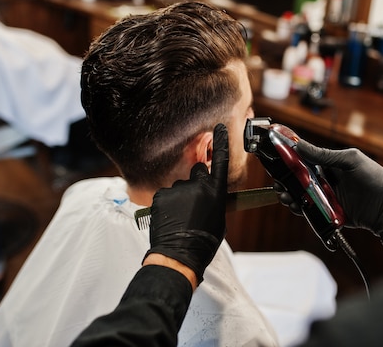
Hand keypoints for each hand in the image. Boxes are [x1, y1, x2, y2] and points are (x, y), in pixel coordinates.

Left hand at [145, 123, 228, 283]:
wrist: (180, 255)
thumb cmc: (204, 242)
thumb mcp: (218, 219)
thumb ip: (213, 200)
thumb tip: (206, 195)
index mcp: (216, 191)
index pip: (220, 161)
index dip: (221, 142)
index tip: (219, 128)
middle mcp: (197, 186)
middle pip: (197, 172)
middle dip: (195, 182)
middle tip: (193, 203)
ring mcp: (177, 190)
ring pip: (179, 187)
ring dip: (179, 198)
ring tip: (180, 219)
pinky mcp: (160, 195)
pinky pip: (165, 196)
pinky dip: (167, 205)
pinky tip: (169, 220)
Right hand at [277, 139, 382, 244]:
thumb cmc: (373, 178)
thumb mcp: (350, 160)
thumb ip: (325, 155)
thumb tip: (300, 146)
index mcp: (327, 163)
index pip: (303, 157)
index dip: (288, 156)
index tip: (275, 153)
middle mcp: (323, 179)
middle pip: (296, 178)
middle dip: (284, 179)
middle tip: (277, 180)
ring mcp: (323, 195)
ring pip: (299, 194)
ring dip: (288, 194)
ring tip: (284, 194)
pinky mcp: (325, 211)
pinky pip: (308, 209)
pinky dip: (298, 208)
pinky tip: (293, 205)